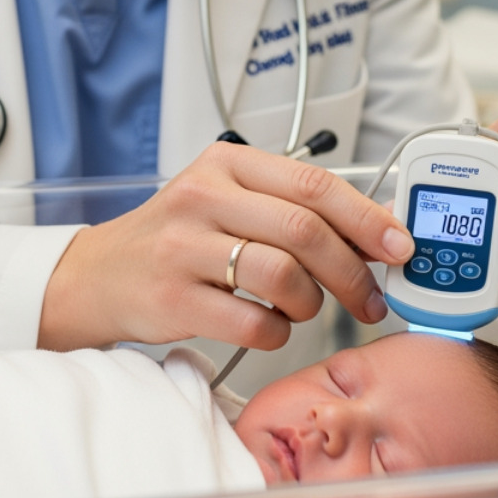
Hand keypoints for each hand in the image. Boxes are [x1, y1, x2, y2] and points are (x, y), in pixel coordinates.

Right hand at [38, 142, 412, 350]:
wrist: (100, 275)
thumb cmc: (177, 239)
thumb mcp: (228, 200)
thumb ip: (291, 207)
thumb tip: (376, 233)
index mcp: (225, 165)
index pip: (313, 184)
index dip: (367, 219)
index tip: (398, 247)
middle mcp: (202, 197)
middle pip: (304, 232)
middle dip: (352, 272)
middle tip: (369, 298)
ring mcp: (183, 248)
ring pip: (283, 277)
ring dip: (311, 304)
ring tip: (303, 309)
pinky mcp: (174, 299)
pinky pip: (253, 323)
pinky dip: (276, 332)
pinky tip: (268, 326)